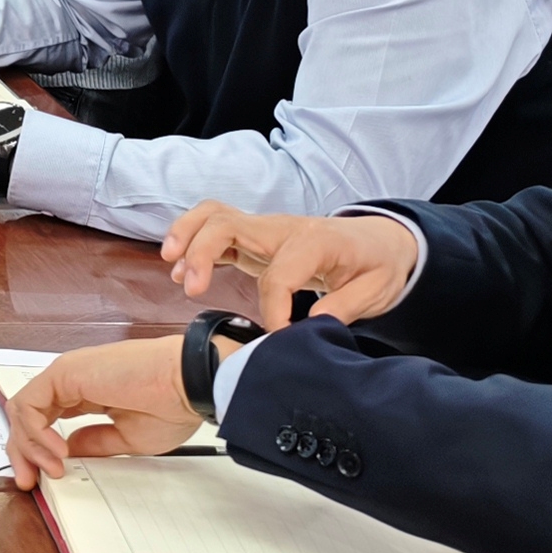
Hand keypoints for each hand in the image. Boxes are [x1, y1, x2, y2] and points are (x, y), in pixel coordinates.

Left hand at [1, 336, 211, 489]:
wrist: (187, 385)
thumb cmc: (171, 405)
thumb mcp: (126, 437)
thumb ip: (93, 442)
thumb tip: (68, 450)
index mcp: (86, 394)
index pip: (44, 419)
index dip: (35, 449)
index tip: (41, 477)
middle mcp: (71, 382)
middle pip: (26, 416)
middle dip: (22, 451)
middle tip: (29, 481)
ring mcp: (65, 376)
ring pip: (22, 411)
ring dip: (30, 446)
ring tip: (54, 469)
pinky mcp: (63, 373)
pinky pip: (30, 404)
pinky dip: (36, 432)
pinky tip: (59, 451)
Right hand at [161, 203, 420, 322]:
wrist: (380, 240)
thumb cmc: (377, 264)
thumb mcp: (376, 290)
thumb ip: (344, 307)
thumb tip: (310, 323)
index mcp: (314, 242)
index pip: (279, 274)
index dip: (274, 310)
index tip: (280, 337)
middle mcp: (283, 229)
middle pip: (228, 224)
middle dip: (202, 253)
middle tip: (192, 291)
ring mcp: (266, 230)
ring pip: (213, 215)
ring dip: (186, 236)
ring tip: (171, 268)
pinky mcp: (255, 238)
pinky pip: (214, 226)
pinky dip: (191, 242)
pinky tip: (179, 270)